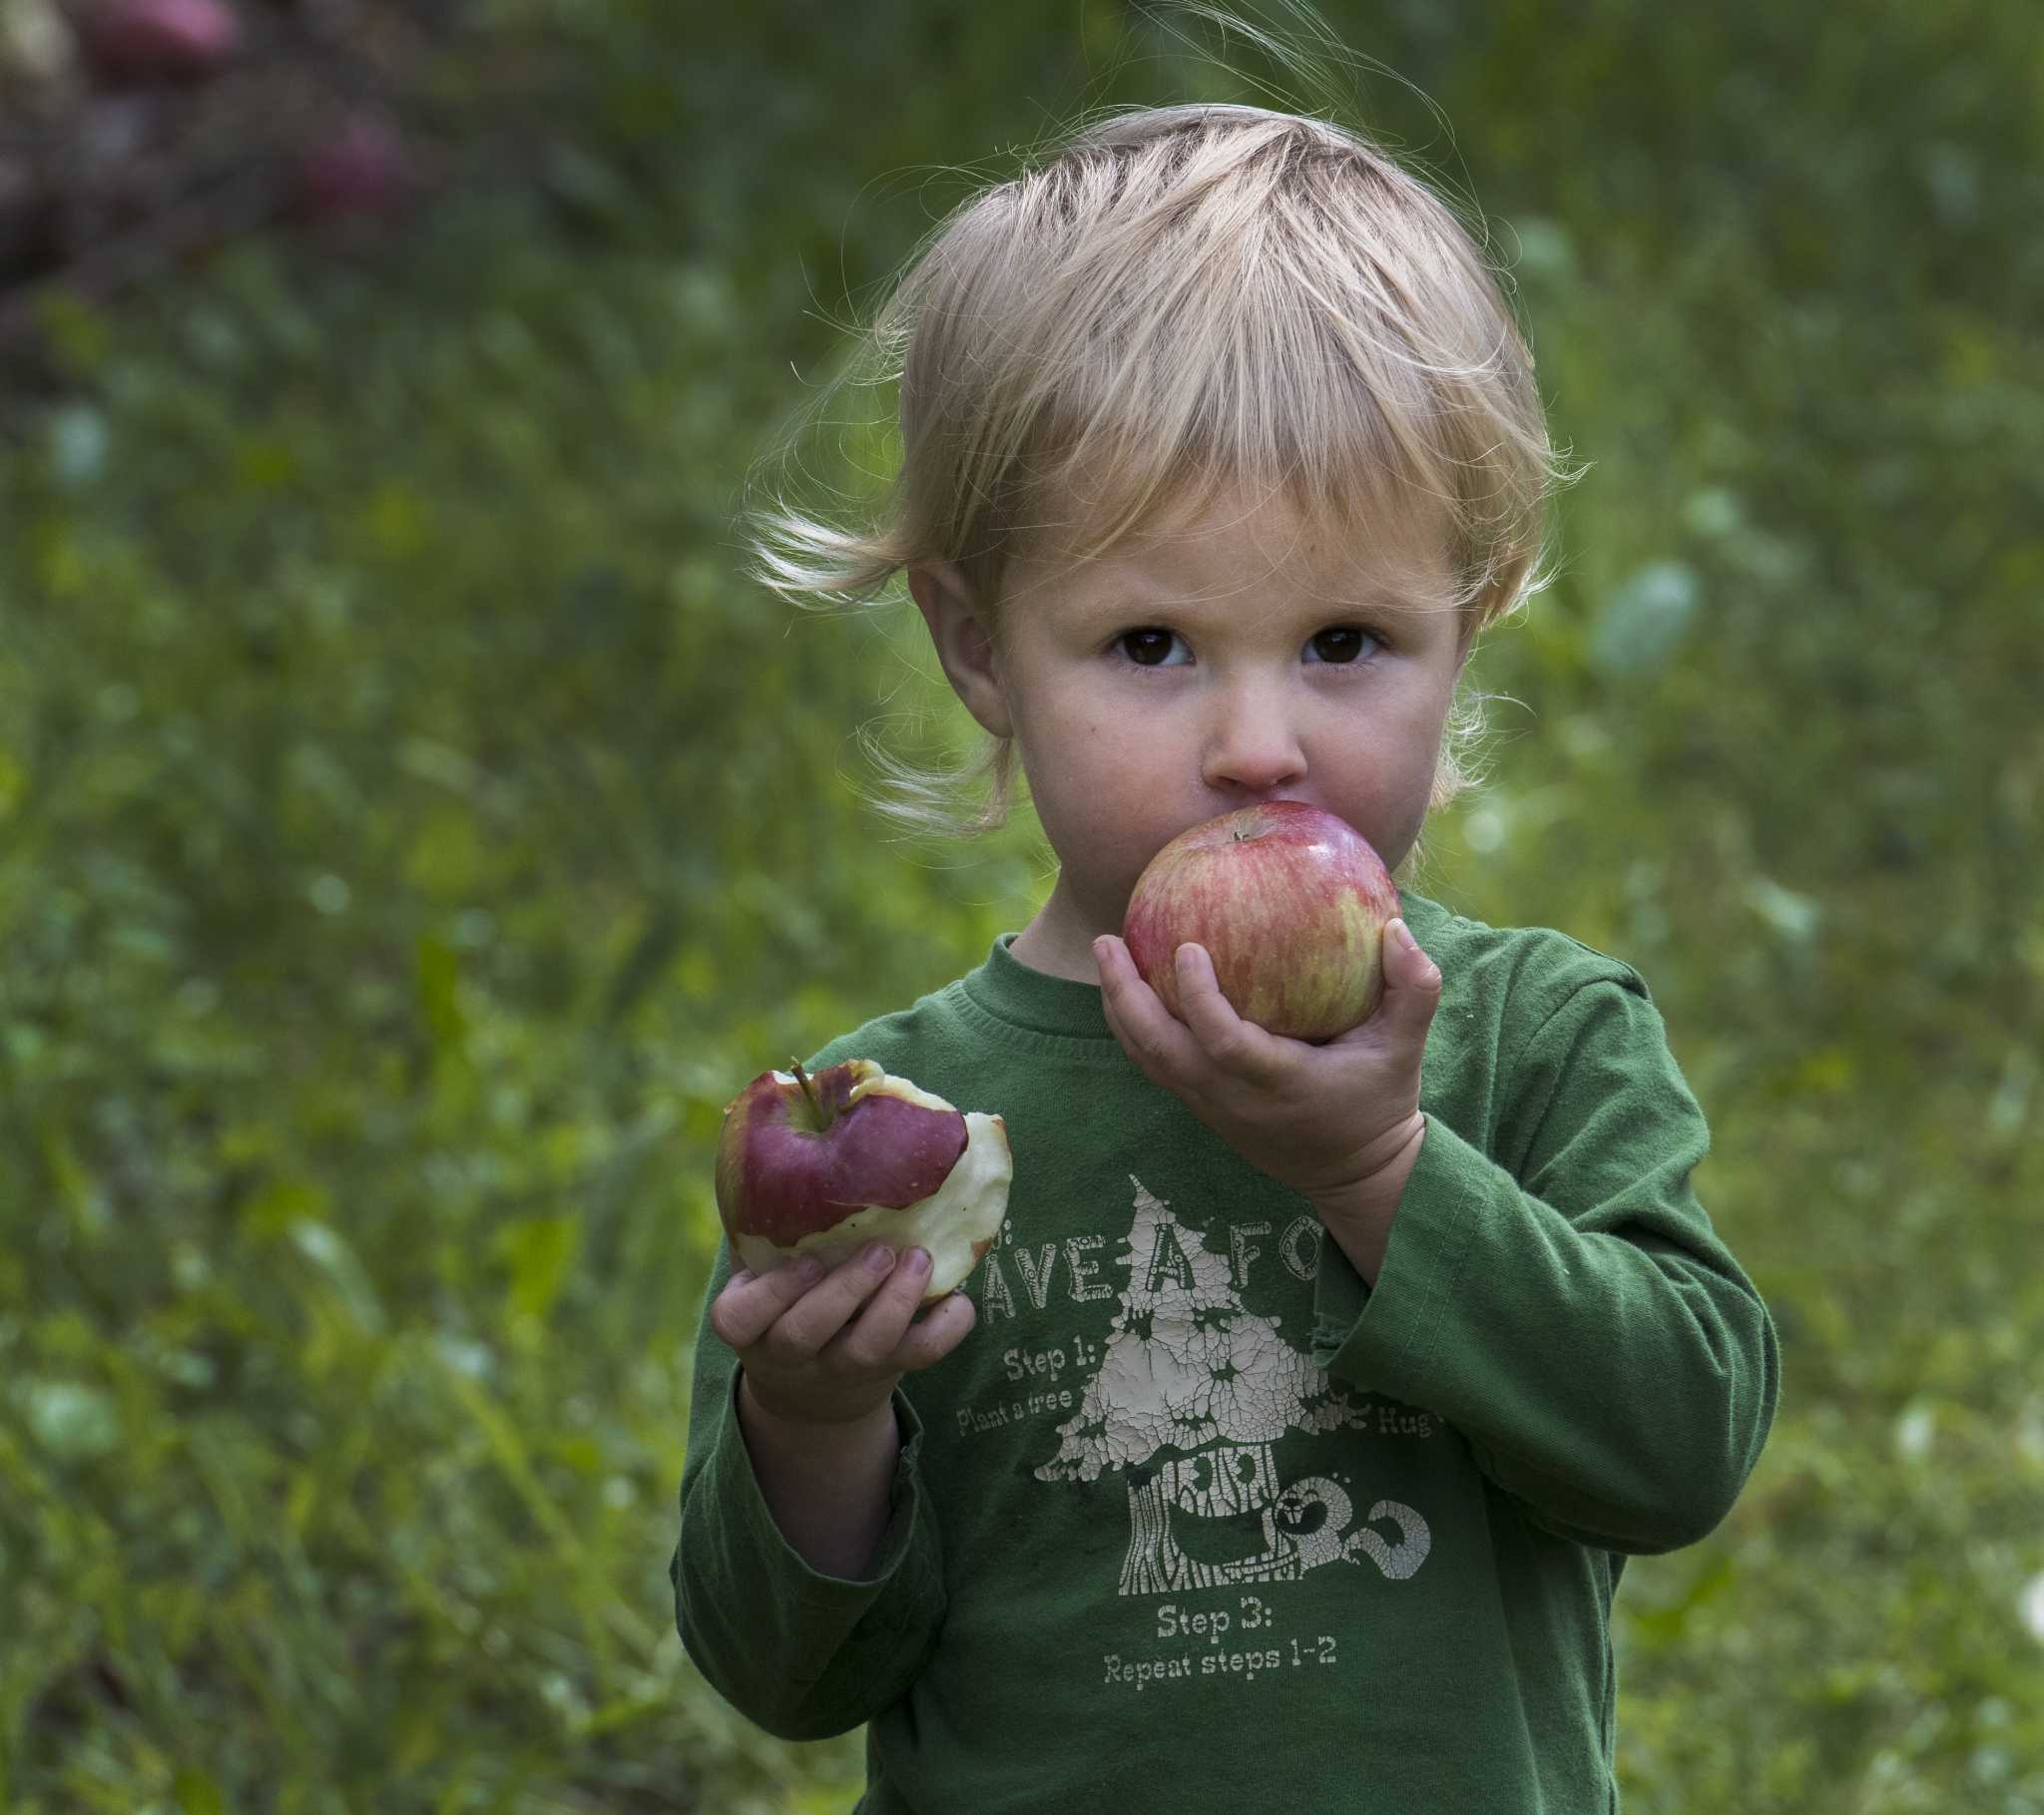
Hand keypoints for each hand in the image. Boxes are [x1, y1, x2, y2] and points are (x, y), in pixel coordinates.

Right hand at [708, 1242, 976, 1431]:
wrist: (809, 1386)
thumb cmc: (786, 1296)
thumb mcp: (761, 1269)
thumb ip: (766, 1222)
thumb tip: (789, 1131)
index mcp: (748, 1322)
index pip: (740, 1319)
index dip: (773, 1292)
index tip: (807, 1258)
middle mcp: (788, 1352)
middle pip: (805, 1333)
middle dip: (846, 1289)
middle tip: (879, 1249)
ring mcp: (838, 1367)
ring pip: (865, 1351)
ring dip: (896, 1302)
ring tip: (919, 1258)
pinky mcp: (886, 1370)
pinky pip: (919, 1358)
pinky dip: (946, 1329)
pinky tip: (958, 1298)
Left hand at [1093, 918, 1440, 1250]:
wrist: (1359, 1175)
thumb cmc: (1381, 1102)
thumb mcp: (1407, 1047)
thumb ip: (1414, 987)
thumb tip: (1395, 926)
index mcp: (1279, 1083)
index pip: (1223, 1043)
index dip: (1197, 998)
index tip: (1185, 947)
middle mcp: (1234, 1099)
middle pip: (1159, 1051)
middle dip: (1126, 996)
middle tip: (1108, 941)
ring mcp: (1213, 1108)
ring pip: (1147, 1060)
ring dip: (1120, 1008)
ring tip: (1107, 954)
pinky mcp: (1204, 1108)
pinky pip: (1155, 1065)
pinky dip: (1134, 1025)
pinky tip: (1129, 984)